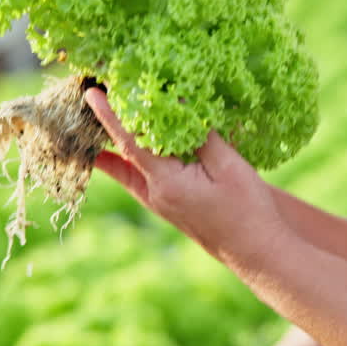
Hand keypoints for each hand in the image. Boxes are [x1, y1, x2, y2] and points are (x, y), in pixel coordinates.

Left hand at [84, 88, 286, 267]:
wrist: (256, 251)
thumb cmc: (248, 209)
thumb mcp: (229, 167)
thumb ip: (201, 136)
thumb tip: (180, 106)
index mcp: (168, 184)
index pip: (132, 143)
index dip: (111, 116)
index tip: (92, 94)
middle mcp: (156, 195)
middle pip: (121, 155)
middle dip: (103, 129)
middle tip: (89, 98)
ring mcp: (160, 203)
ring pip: (128, 168)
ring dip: (114, 144)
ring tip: (99, 118)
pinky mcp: (169, 205)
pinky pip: (140, 177)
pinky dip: (130, 158)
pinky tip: (125, 147)